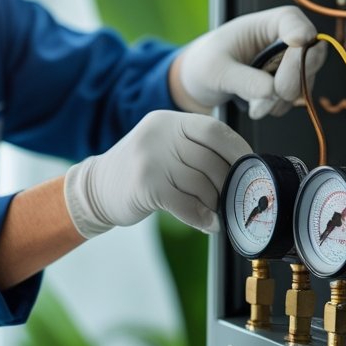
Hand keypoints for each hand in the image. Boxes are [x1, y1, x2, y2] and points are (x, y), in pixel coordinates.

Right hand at [63, 110, 251, 237]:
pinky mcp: (145, 185)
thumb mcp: (165, 146)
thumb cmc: (140, 171)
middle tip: (234, 198)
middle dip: (228, 183)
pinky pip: (186, 204)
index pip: (214, 130)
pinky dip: (202, 217)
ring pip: (200, 184)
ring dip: (214, 204)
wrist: (95, 188)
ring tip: (217, 212)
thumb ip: (196, 150)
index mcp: (169, 121)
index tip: (250, 169)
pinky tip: (208, 224)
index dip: (238, 151)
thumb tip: (242, 170)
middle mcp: (159, 134)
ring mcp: (150, 158)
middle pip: (211, 160)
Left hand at [174, 6, 326, 118]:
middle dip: (295, 78)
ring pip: (305, 80)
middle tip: (276, 94)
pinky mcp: (289, 82)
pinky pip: (297, 97)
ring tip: (254, 106)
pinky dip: (279, 106)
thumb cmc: (205, 62)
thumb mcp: (216, 70)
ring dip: (282, 98)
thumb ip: (243, 79)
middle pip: (312, 53)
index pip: (296, 24)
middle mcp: (284, 40)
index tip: (295, 50)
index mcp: (268, 23)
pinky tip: (257, 106)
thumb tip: (271, 91)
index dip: (301, 38)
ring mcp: (289, 62)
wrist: (200, 81)